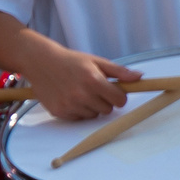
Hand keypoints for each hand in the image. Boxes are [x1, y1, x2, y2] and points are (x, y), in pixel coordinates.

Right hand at [18, 44, 137, 120]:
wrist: (39, 61)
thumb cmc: (70, 60)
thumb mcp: (95, 61)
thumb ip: (119, 71)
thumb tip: (140, 77)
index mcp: (94, 81)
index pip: (120, 101)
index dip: (117, 95)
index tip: (111, 89)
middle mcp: (82, 95)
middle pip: (108, 110)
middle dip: (104, 100)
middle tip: (92, 89)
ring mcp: (70, 105)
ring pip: (93, 115)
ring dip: (90, 106)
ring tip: (78, 92)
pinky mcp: (59, 112)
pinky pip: (78, 118)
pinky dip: (77, 110)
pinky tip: (69, 97)